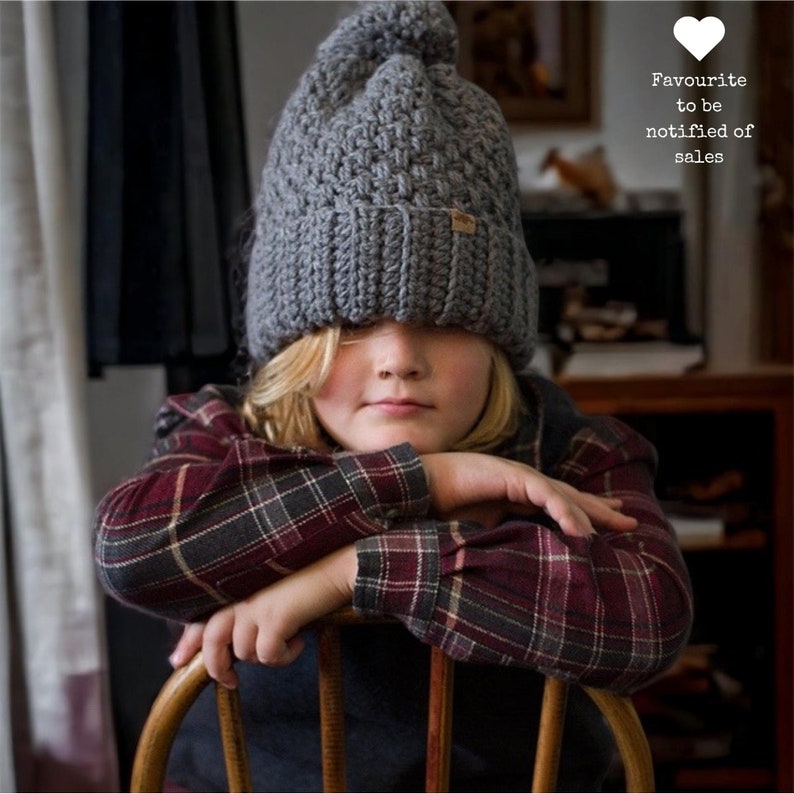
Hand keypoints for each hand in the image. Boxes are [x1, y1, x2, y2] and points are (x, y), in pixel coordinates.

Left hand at [170, 545, 356, 688]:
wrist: (339, 565)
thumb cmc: (311, 576)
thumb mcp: (273, 590)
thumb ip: (251, 606)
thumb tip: (235, 642)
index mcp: (237, 585)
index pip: (202, 615)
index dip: (188, 641)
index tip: (177, 661)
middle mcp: (241, 594)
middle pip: (212, 640)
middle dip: (217, 667)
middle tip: (232, 682)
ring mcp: (256, 605)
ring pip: (245, 653)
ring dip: (266, 656)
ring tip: (288, 642)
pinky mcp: (275, 617)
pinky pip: (269, 656)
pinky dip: (284, 656)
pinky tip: (299, 641)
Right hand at [421, 452, 636, 536]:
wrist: (414, 491)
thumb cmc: (438, 512)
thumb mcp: (480, 533)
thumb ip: (503, 543)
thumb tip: (519, 573)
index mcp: (512, 495)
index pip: (556, 502)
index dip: (582, 512)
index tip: (607, 525)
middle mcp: (519, 482)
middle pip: (569, 495)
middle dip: (599, 508)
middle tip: (630, 520)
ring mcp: (514, 475)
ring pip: (562, 494)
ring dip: (590, 512)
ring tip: (618, 527)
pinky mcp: (507, 474)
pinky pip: (544, 493)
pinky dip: (565, 511)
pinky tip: (582, 530)